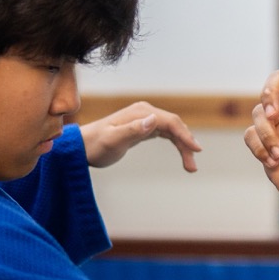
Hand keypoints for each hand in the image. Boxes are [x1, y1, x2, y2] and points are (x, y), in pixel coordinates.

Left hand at [80, 101, 201, 171]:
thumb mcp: (112, 140)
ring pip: (173, 131)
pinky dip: (176, 144)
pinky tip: (182, 154)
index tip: (196, 150)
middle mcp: (145, 112)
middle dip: (187, 144)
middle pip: (175, 126)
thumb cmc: (95, 146)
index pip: (170, 121)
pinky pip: (166, 134)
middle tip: (192, 167)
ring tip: (190, 167)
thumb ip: (132, 130)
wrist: (82, 147)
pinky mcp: (143, 127)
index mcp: (140, 113)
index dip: (185, 135)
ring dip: (183, 146)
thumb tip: (153, 120)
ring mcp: (145, 119)